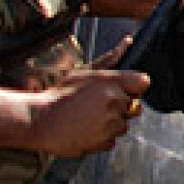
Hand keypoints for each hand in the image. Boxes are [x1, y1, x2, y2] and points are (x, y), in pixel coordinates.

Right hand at [28, 67, 149, 155]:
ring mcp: (111, 124)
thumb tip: (128, 40)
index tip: (123, 90)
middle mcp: (114, 102)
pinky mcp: (105, 142)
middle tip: (96, 106)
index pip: (143, 83)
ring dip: (111, 123)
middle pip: (134, 106)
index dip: (134, 87)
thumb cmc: (60, 94)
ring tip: (88, 118)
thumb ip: (110, 59)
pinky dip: (102, 137)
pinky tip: (86, 130)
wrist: (40, 120)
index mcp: (110, 82)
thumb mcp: (84, 72)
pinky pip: (112, 140)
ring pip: (123, 125)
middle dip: (120, 106)